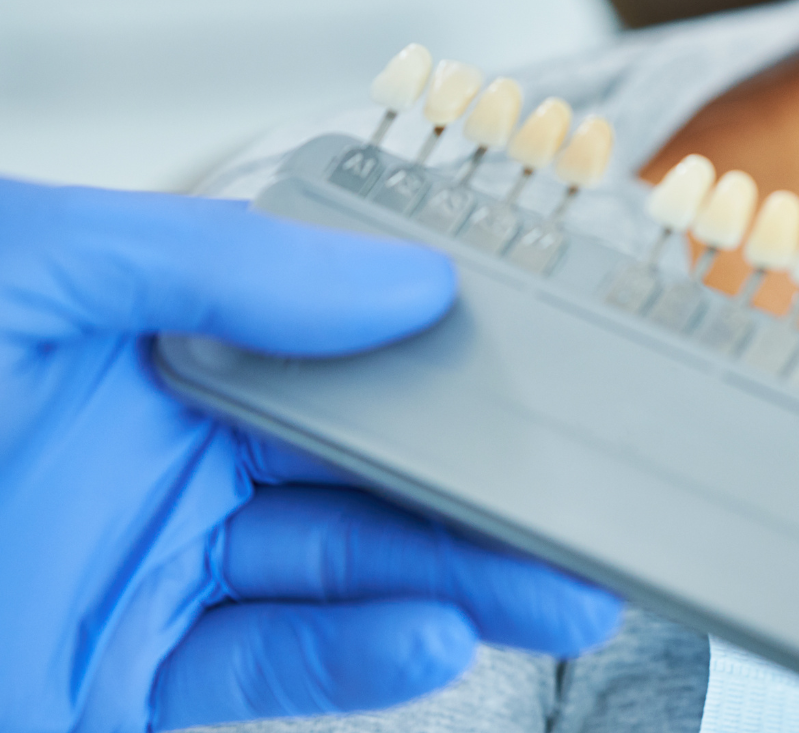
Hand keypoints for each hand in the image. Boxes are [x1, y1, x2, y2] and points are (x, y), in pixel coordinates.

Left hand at [0, 179, 622, 732]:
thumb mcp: (26, 273)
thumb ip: (215, 265)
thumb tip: (400, 278)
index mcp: (131, 333)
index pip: (324, 331)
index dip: (437, 343)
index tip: (544, 354)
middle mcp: (146, 449)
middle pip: (353, 459)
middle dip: (478, 477)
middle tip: (590, 491)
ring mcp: (134, 573)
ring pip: (339, 568)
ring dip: (458, 572)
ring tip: (559, 579)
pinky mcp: (110, 685)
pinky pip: (266, 668)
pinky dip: (362, 655)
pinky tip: (436, 630)